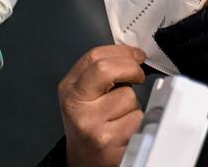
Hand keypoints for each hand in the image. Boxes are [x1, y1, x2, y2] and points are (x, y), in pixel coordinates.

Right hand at [58, 45, 145, 166]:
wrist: (83, 160)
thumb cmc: (88, 124)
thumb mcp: (83, 94)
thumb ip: (100, 72)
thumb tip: (131, 55)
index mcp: (70, 89)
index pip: (95, 57)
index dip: (122, 52)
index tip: (136, 55)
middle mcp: (77, 107)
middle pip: (107, 70)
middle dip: (131, 68)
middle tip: (138, 75)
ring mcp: (92, 125)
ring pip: (128, 97)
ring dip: (134, 103)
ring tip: (122, 112)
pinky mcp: (109, 143)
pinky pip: (138, 119)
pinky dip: (138, 121)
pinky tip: (126, 127)